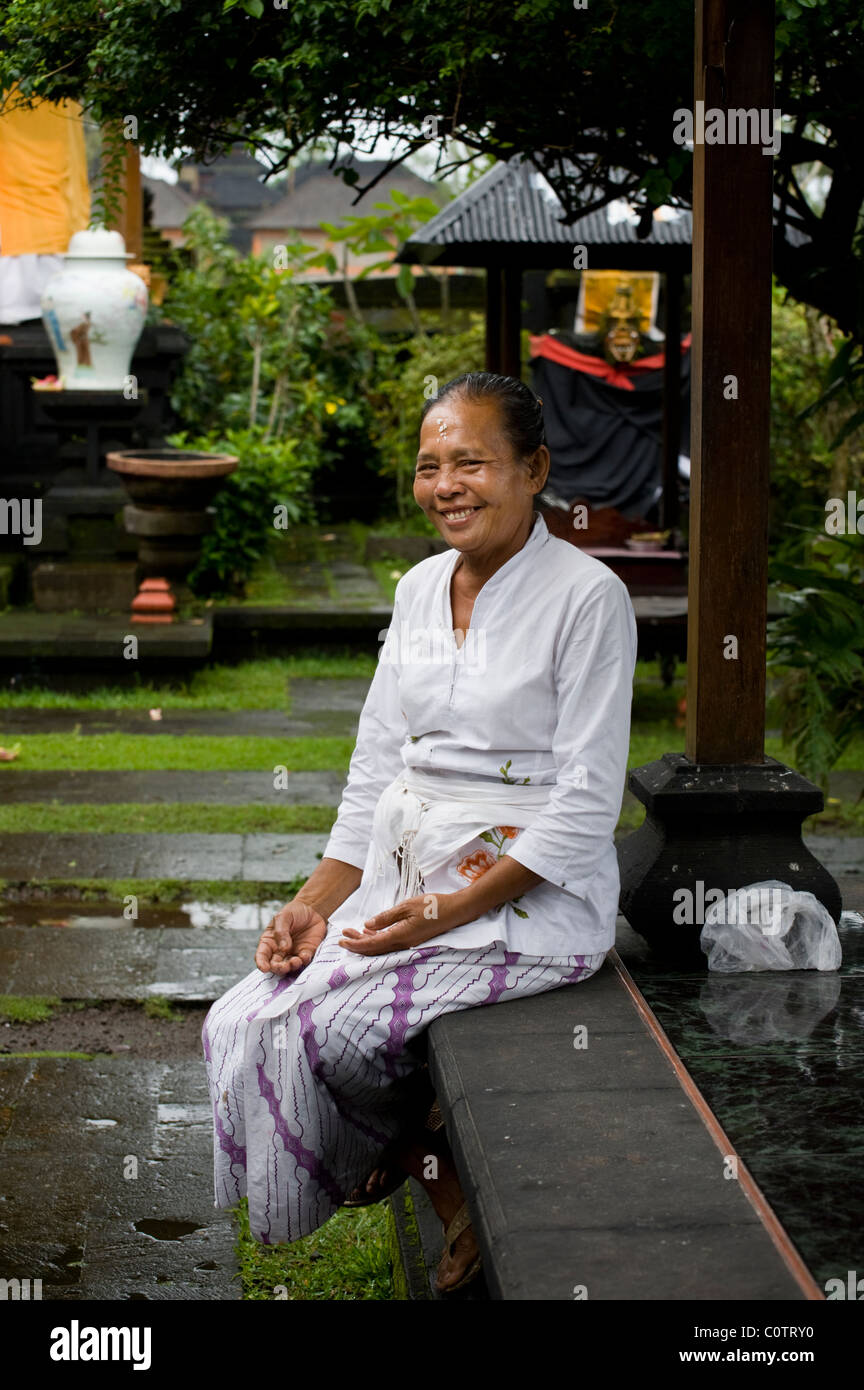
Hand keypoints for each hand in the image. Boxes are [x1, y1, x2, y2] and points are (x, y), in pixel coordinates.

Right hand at [255, 901, 327, 974]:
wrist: (312, 909)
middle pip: (275, 965)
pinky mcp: (306, 953)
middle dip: (278, 968)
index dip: (261, 963)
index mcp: (269, 942)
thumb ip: (281, 932)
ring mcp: (293, 953)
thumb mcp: (283, 917)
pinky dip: (304, 961)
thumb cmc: (293, 912)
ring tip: (295, 961)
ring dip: (291, 967)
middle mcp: (279, 951)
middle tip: (284, 966)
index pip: (262, 956)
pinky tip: (304, 956)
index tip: (265, 968)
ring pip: (289, 966)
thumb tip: (283, 948)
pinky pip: (304, 961)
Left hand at [339, 892, 461, 955]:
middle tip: (343, 936)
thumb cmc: (433, 906)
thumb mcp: (406, 906)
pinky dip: (378, 939)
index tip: (342, 940)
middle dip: (357, 943)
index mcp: (400, 937)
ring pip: (381, 947)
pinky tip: (370, 931)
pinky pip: (390, 943)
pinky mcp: (411, 939)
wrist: (455, 911)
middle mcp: (402, 944)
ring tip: (352, 931)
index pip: (371, 945)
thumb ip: (386, 917)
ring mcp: (407, 943)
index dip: (355, 944)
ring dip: (366, 940)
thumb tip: (367, 925)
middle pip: (374, 949)